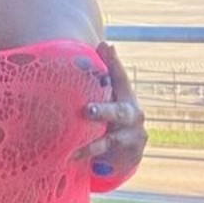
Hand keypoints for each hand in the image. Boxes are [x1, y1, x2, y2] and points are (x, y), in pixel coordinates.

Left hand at [75, 42, 146, 180]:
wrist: (128, 154)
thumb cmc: (113, 119)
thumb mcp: (111, 98)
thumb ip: (102, 79)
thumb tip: (96, 45)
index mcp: (126, 97)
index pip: (120, 78)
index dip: (113, 62)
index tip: (105, 46)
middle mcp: (132, 115)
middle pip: (118, 112)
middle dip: (103, 111)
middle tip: (87, 110)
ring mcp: (132, 137)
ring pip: (111, 140)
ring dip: (93, 144)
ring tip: (75, 149)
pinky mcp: (128, 155)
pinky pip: (105, 156)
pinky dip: (87, 156)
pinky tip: (71, 157)